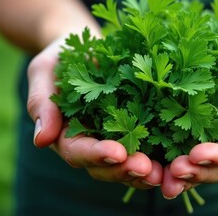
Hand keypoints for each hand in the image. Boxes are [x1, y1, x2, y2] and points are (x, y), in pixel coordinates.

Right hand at [27, 38, 162, 188]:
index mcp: (66, 134)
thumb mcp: (44, 71)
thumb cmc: (62, 56)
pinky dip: (161, 157)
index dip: (96, 154)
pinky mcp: (136, 129)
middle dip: (125, 169)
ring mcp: (115, 138)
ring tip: (163, 172)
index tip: (116, 152)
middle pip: (105, 166)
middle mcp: (91, 143)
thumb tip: (41, 141)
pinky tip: (175, 159)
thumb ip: (41, 103)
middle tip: (146, 169)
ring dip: (144, 171)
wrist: (86, 45)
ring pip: (127, 164)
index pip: (77, 151)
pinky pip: (148, 148)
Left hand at [161, 40, 217, 197]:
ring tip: (157, 175)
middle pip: (215, 169)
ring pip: (193, 165)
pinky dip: (161, 156)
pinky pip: (174, 147)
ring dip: (176, 173)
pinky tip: (143, 158)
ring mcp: (208, 141)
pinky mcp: (187, 131)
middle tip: (173, 172)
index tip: (198, 154)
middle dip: (195, 172)